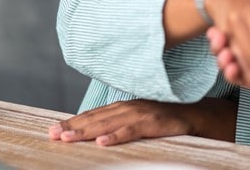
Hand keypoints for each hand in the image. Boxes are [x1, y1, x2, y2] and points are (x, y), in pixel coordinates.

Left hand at [47, 98, 235, 145]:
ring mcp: (142, 113)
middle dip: (72, 127)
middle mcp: (129, 106)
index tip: (52, 130)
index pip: (93, 115)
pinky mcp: (155, 122)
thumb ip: (119, 123)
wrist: (197, 115)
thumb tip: (96, 133)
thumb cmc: (166, 120)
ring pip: (108, 123)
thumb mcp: (139, 120)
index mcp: (123, 106)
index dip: (72, 122)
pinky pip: (132, 130)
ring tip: (68, 138)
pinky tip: (102, 142)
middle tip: (52, 134)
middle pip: (96, 118)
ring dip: (87, 131)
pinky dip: (116, 135)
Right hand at [204, 0, 249, 96]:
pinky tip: (231, 68)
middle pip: (234, 51)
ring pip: (237, 67)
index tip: (215, 30)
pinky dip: (237, 77)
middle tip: (216, 42)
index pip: (237, 32)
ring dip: (226, 62)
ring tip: (224, 56)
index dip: (223, 33)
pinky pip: (248, 84)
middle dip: (221, 48)